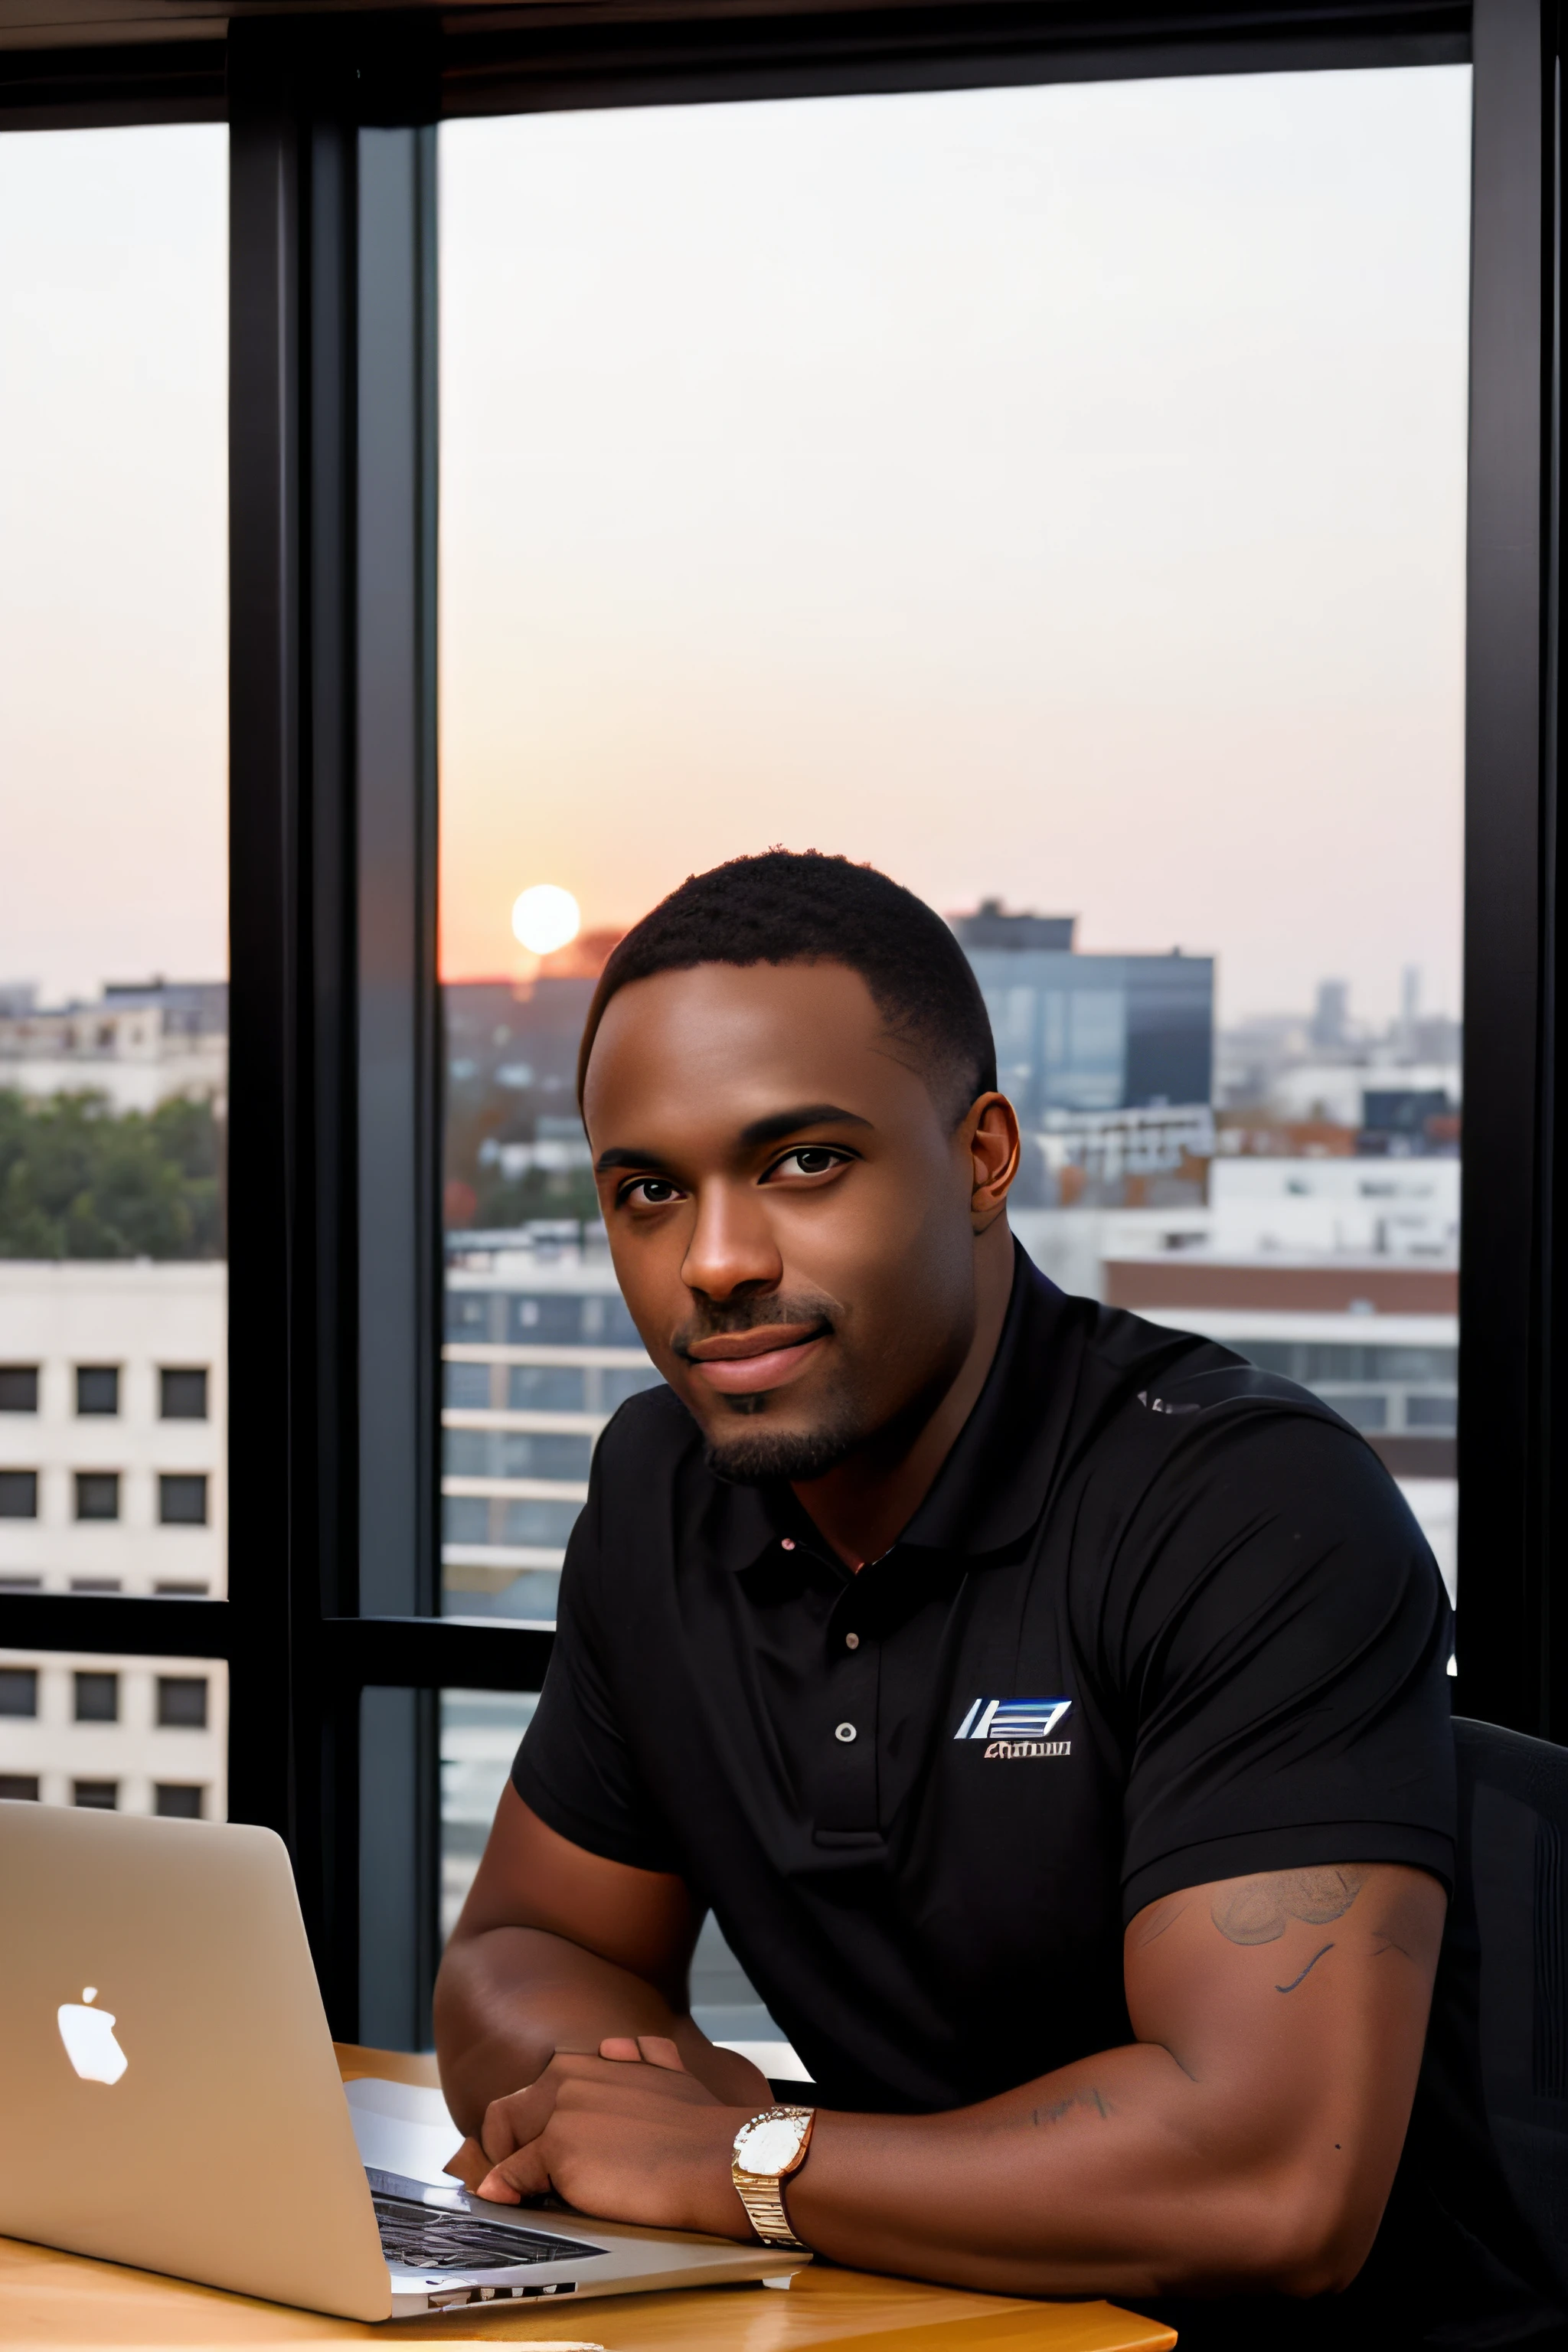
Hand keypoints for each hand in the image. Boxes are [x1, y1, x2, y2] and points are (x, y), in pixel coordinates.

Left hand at [445, 2034, 761, 2237]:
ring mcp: (558, 2113)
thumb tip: (615, 2045)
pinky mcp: (556, 2150)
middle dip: (502, 2149)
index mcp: (588, 2062)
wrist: (716, 2158)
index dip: (525, 2128)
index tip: (528, 2153)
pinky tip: (515, 2204)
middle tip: (513, 2182)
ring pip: (501, 2145)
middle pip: (504, 2115)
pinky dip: (508, 2194)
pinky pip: (511, 2178)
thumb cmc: (698, 2127)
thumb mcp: (668, 2073)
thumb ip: (641, 2056)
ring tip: (518, 2196)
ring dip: (504, 2171)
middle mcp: (566, 2078)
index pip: (531, 2093)